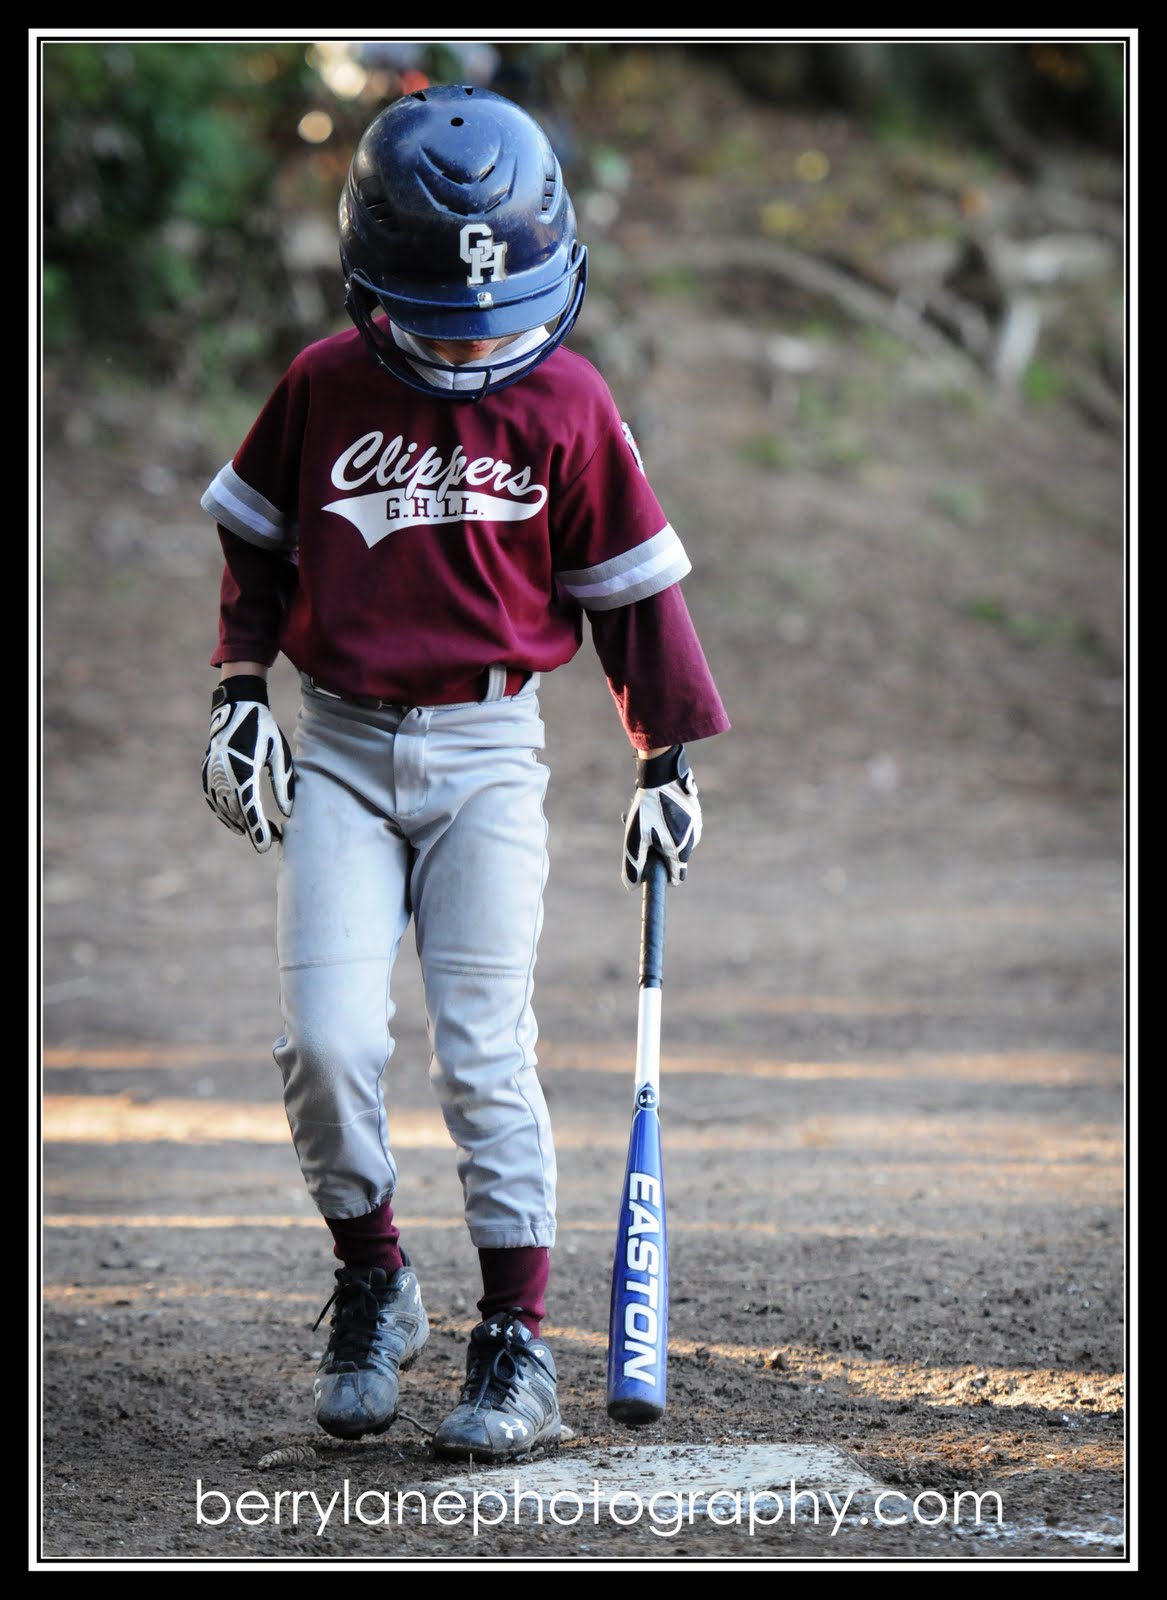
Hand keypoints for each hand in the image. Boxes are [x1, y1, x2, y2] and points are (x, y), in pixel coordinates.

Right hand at [201, 676, 295, 853]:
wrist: (236, 708)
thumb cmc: (263, 730)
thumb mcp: (279, 754)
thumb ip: (283, 783)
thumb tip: (288, 811)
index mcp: (244, 769)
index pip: (250, 809)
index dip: (258, 830)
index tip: (265, 846)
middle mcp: (223, 774)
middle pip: (237, 813)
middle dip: (253, 829)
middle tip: (271, 839)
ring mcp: (212, 774)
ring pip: (224, 809)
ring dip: (240, 823)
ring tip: (260, 830)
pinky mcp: (207, 772)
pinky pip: (214, 800)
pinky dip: (225, 813)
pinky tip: (237, 821)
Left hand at [622, 744, 701, 887]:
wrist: (662, 772)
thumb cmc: (647, 807)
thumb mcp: (635, 838)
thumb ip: (634, 864)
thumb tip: (632, 886)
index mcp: (680, 851)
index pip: (676, 877)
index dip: (661, 875)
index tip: (649, 865)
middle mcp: (692, 840)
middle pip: (675, 858)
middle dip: (658, 851)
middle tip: (642, 834)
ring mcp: (696, 825)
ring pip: (678, 840)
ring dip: (663, 835)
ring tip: (645, 818)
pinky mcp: (695, 811)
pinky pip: (681, 825)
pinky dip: (669, 822)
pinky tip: (656, 808)